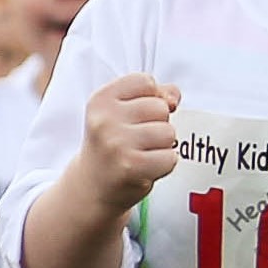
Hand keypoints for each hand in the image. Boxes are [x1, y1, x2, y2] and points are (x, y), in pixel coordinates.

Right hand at [84, 76, 183, 204]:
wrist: (93, 185)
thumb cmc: (114, 143)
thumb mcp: (123, 111)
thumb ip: (153, 94)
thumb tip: (174, 98)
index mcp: (100, 100)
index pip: (145, 81)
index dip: (150, 97)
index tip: (135, 115)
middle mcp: (104, 120)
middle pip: (160, 107)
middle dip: (157, 123)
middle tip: (136, 139)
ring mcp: (116, 144)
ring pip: (168, 132)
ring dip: (162, 146)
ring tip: (142, 153)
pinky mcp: (131, 167)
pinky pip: (170, 158)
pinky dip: (163, 165)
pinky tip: (145, 168)